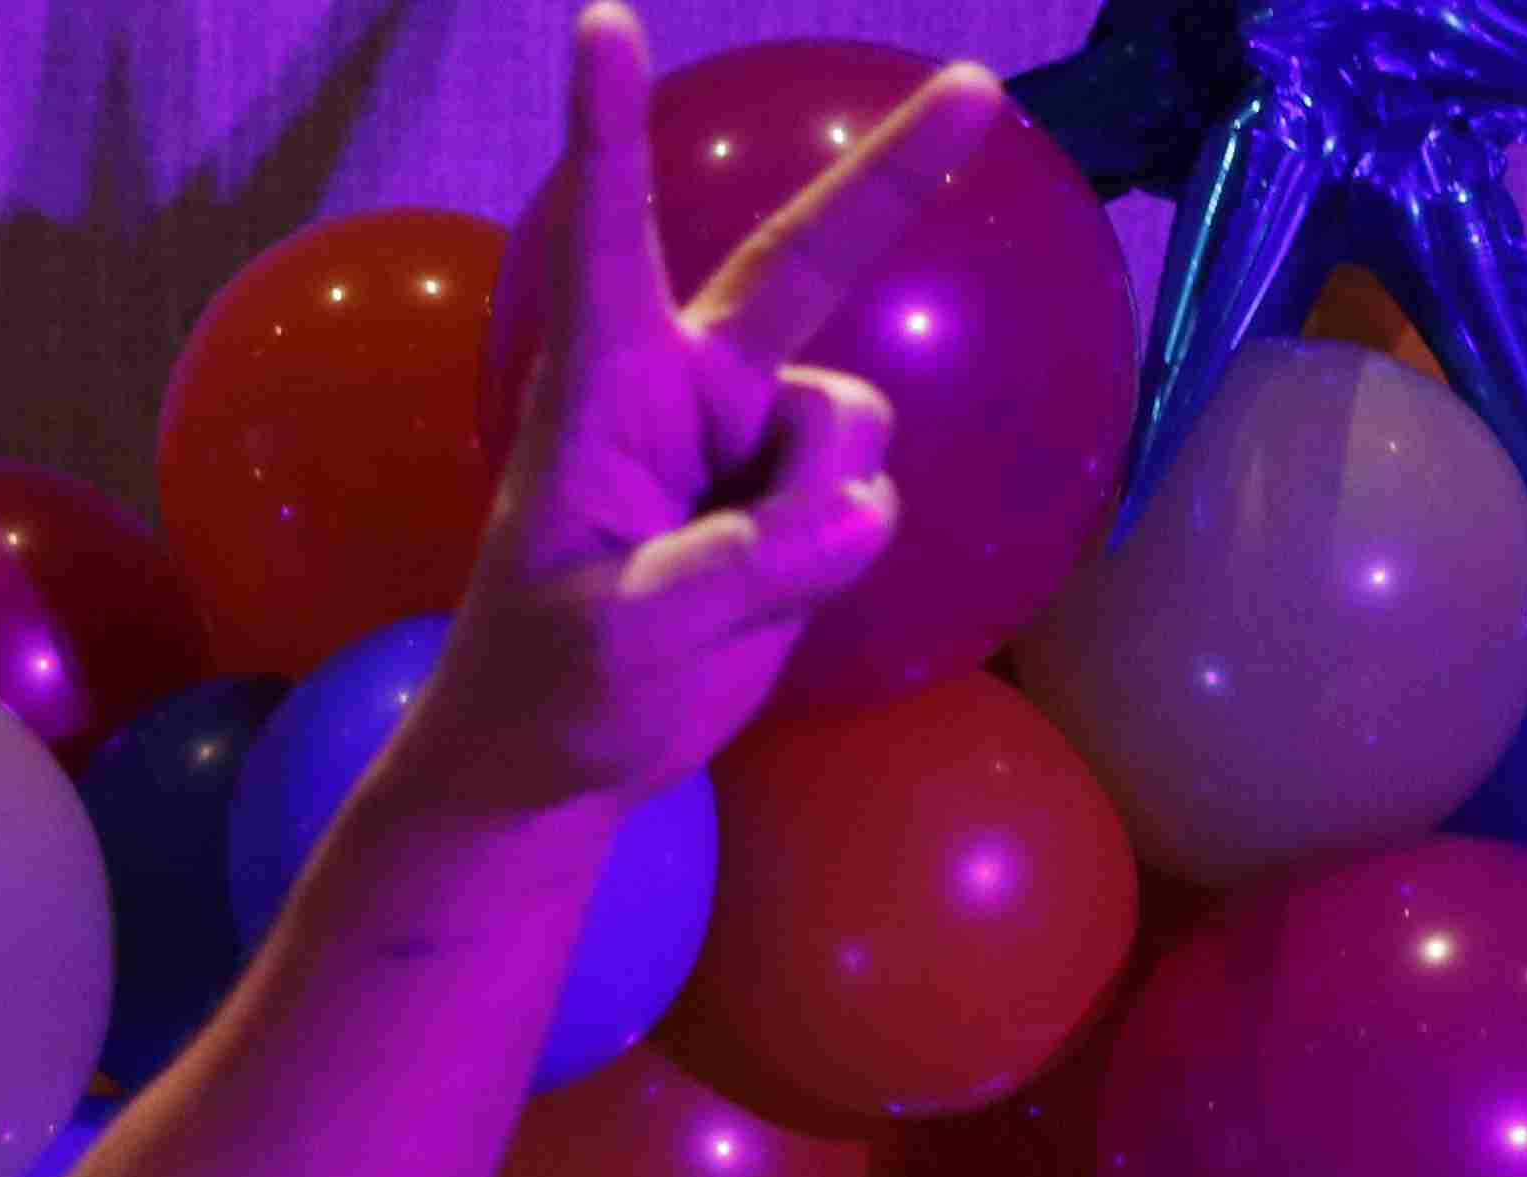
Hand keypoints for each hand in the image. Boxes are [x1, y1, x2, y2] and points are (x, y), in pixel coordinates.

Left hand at [398, 8, 1006, 817]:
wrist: (561, 753)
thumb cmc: (548, 683)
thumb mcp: (617, 642)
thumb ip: (731, 571)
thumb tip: (858, 515)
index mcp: (602, 390)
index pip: (609, 238)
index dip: (610, 129)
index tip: (602, 20)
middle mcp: (687, 388)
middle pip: (805, 261)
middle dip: (895, 179)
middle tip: (979, 85)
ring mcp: (753, 439)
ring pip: (855, 429)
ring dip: (822, 515)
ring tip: (731, 591)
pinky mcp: (801, 498)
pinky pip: (869, 502)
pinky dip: (837, 556)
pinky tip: (767, 596)